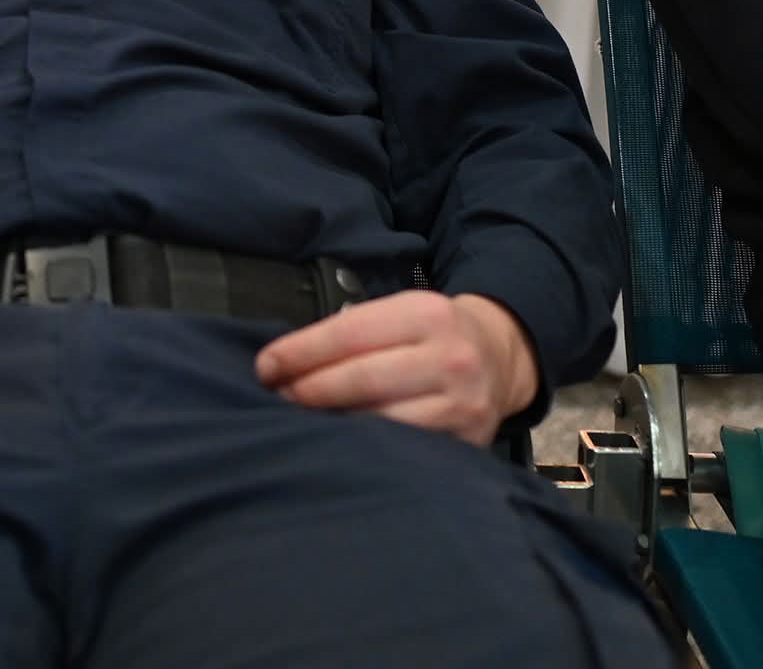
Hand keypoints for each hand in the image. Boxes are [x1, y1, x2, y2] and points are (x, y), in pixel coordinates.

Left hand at [253, 291, 537, 445]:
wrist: (498, 358)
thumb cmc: (428, 335)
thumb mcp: (398, 314)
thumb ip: (350, 333)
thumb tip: (282, 364)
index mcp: (425, 314)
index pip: (348, 333)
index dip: (300, 352)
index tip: (265, 367)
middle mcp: (450, 357)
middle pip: (361, 379)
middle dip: (307, 390)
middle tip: (276, 398)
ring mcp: (463, 404)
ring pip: (380, 420)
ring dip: (331, 424)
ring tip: (298, 423)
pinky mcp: (467, 443)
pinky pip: (404, 449)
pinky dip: (364, 449)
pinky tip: (337, 445)